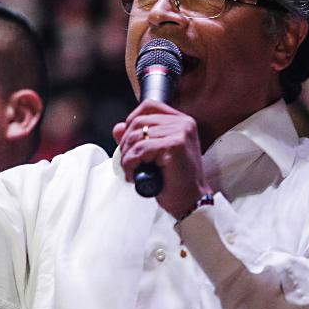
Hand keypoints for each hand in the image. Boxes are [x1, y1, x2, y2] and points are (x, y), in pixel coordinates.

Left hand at [113, 101, 210, 219]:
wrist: (190, 202)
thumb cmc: (175, 181)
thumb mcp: (153, 155)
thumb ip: (136, 138)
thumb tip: (118, 128)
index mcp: (182, 121)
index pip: (148, 106)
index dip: (132, 120)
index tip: (129, 142)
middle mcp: (184, 123)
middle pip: (138, 122)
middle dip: (126, 144)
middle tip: (129, 163)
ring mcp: (181, 133)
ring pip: (136, 137)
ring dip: (127, 157)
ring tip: (132, 171)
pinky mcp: (175, 145)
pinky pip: (140, 150)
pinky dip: (130, 164)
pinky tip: (135, 176)